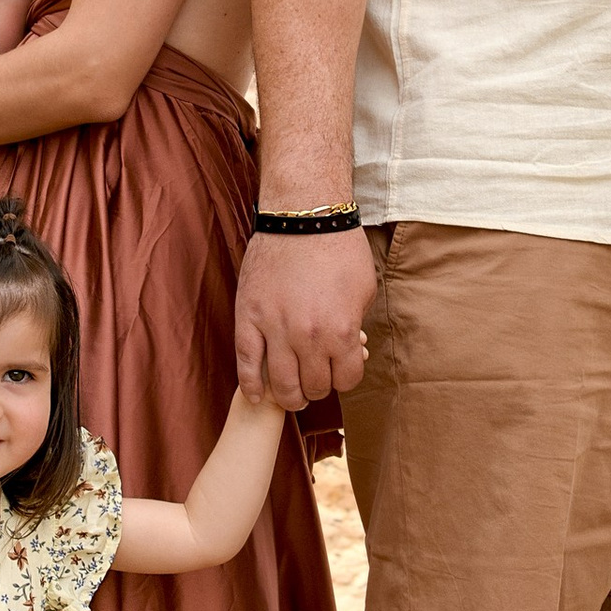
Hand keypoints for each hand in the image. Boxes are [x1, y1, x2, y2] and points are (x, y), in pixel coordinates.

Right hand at [236, 225, 376, 407]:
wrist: (302, 216)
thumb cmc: (339, 248)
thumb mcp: (364, 290)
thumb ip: (354, 326)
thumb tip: (348, 348)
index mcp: (341, 331)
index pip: (345, 379)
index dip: (344, 377)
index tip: (339, 370)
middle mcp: (308, 336)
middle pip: (313, 386)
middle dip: (318, 387)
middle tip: (315, 381)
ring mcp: (274, 329)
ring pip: (281, 383)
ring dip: (289, 394)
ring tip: (292, 392)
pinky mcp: (248, 317)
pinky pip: (246, 363)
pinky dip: (253, 385)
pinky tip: (259, 394)